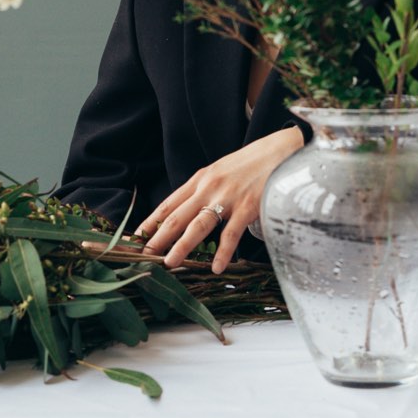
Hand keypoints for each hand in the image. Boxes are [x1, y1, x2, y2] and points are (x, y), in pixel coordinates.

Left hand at [135, 126, 303, 273]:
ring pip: (198, 224)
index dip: (152, 221)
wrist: (281, 150)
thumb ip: (204, 190)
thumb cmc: (250, 163)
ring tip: (169, 263)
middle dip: (159, 237)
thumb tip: (187, 211)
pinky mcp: (248, 206)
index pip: (170, 203)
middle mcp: (209, 187)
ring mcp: (228, 197)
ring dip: (182, 245)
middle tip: (144, 256)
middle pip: (178, 216)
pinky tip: (216, 267)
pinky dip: (222, 251)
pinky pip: (231, 233)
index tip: (136, 237)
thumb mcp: (221, 172)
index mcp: (201, 179)